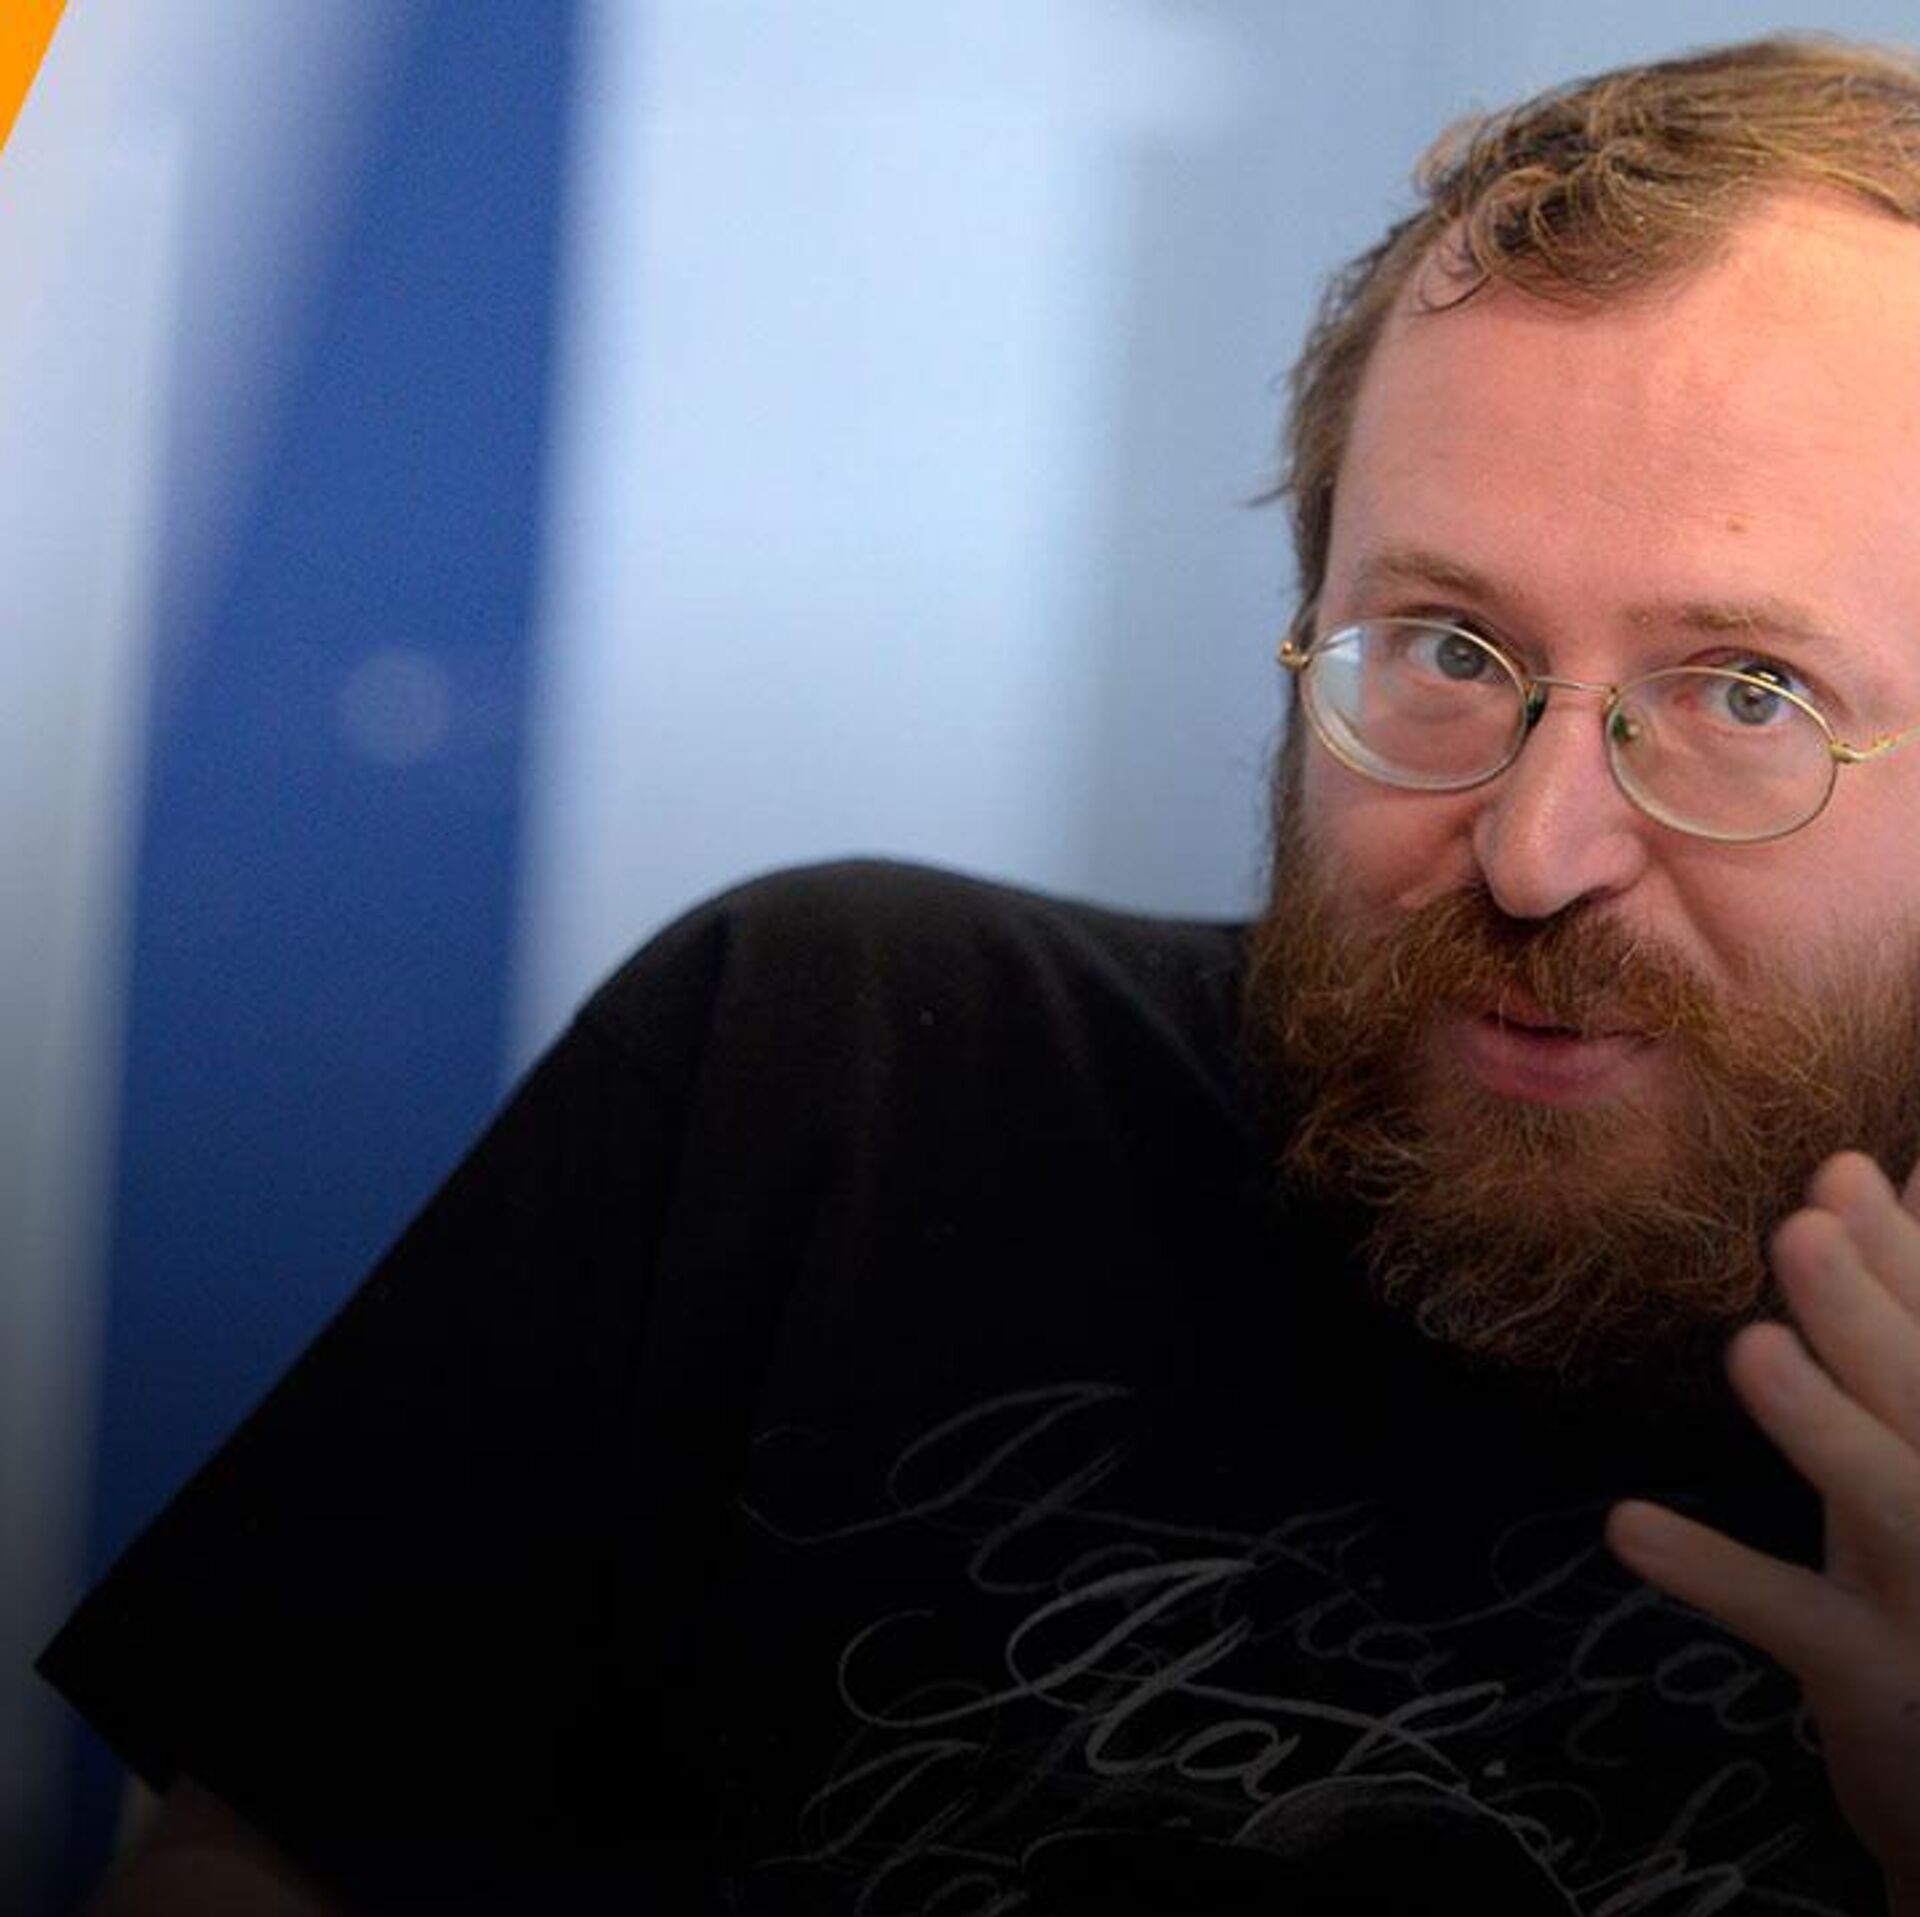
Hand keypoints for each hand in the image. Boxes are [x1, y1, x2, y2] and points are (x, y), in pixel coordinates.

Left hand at [1605, 1150, 1919, 1910]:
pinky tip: (1626, 1524)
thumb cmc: (1915, 1579)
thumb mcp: (1909, 1441)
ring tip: (1747, 1346)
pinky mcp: (1881, 1686)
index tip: (1841, 1168)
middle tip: (1801, 1225)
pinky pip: (1798, 1623)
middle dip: (1873, 1314)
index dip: (1906, 1258)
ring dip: (1821, 1423)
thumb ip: (1903, 1324)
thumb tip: (1886, 1177)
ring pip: (1887, 1504)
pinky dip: (1716, 1573)